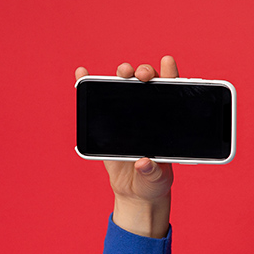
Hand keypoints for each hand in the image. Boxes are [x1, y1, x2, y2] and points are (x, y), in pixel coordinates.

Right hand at [75, 55, 178, 236]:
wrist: (136, 191)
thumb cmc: (154, 180)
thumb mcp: (157, 178)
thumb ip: (152, 171)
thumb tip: (143, 162)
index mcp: (167, 122)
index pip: (172, 94)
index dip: (171, 75)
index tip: (168, 61)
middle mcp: (148, 114)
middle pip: (147, 85)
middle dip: (145, 73)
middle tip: (143, 75)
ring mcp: (126, 117)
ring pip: (124, 88)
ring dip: (123, 75)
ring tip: (123, 72)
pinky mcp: (107, 124)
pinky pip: (97, 102)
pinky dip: (88, 85)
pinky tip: (81, 74)